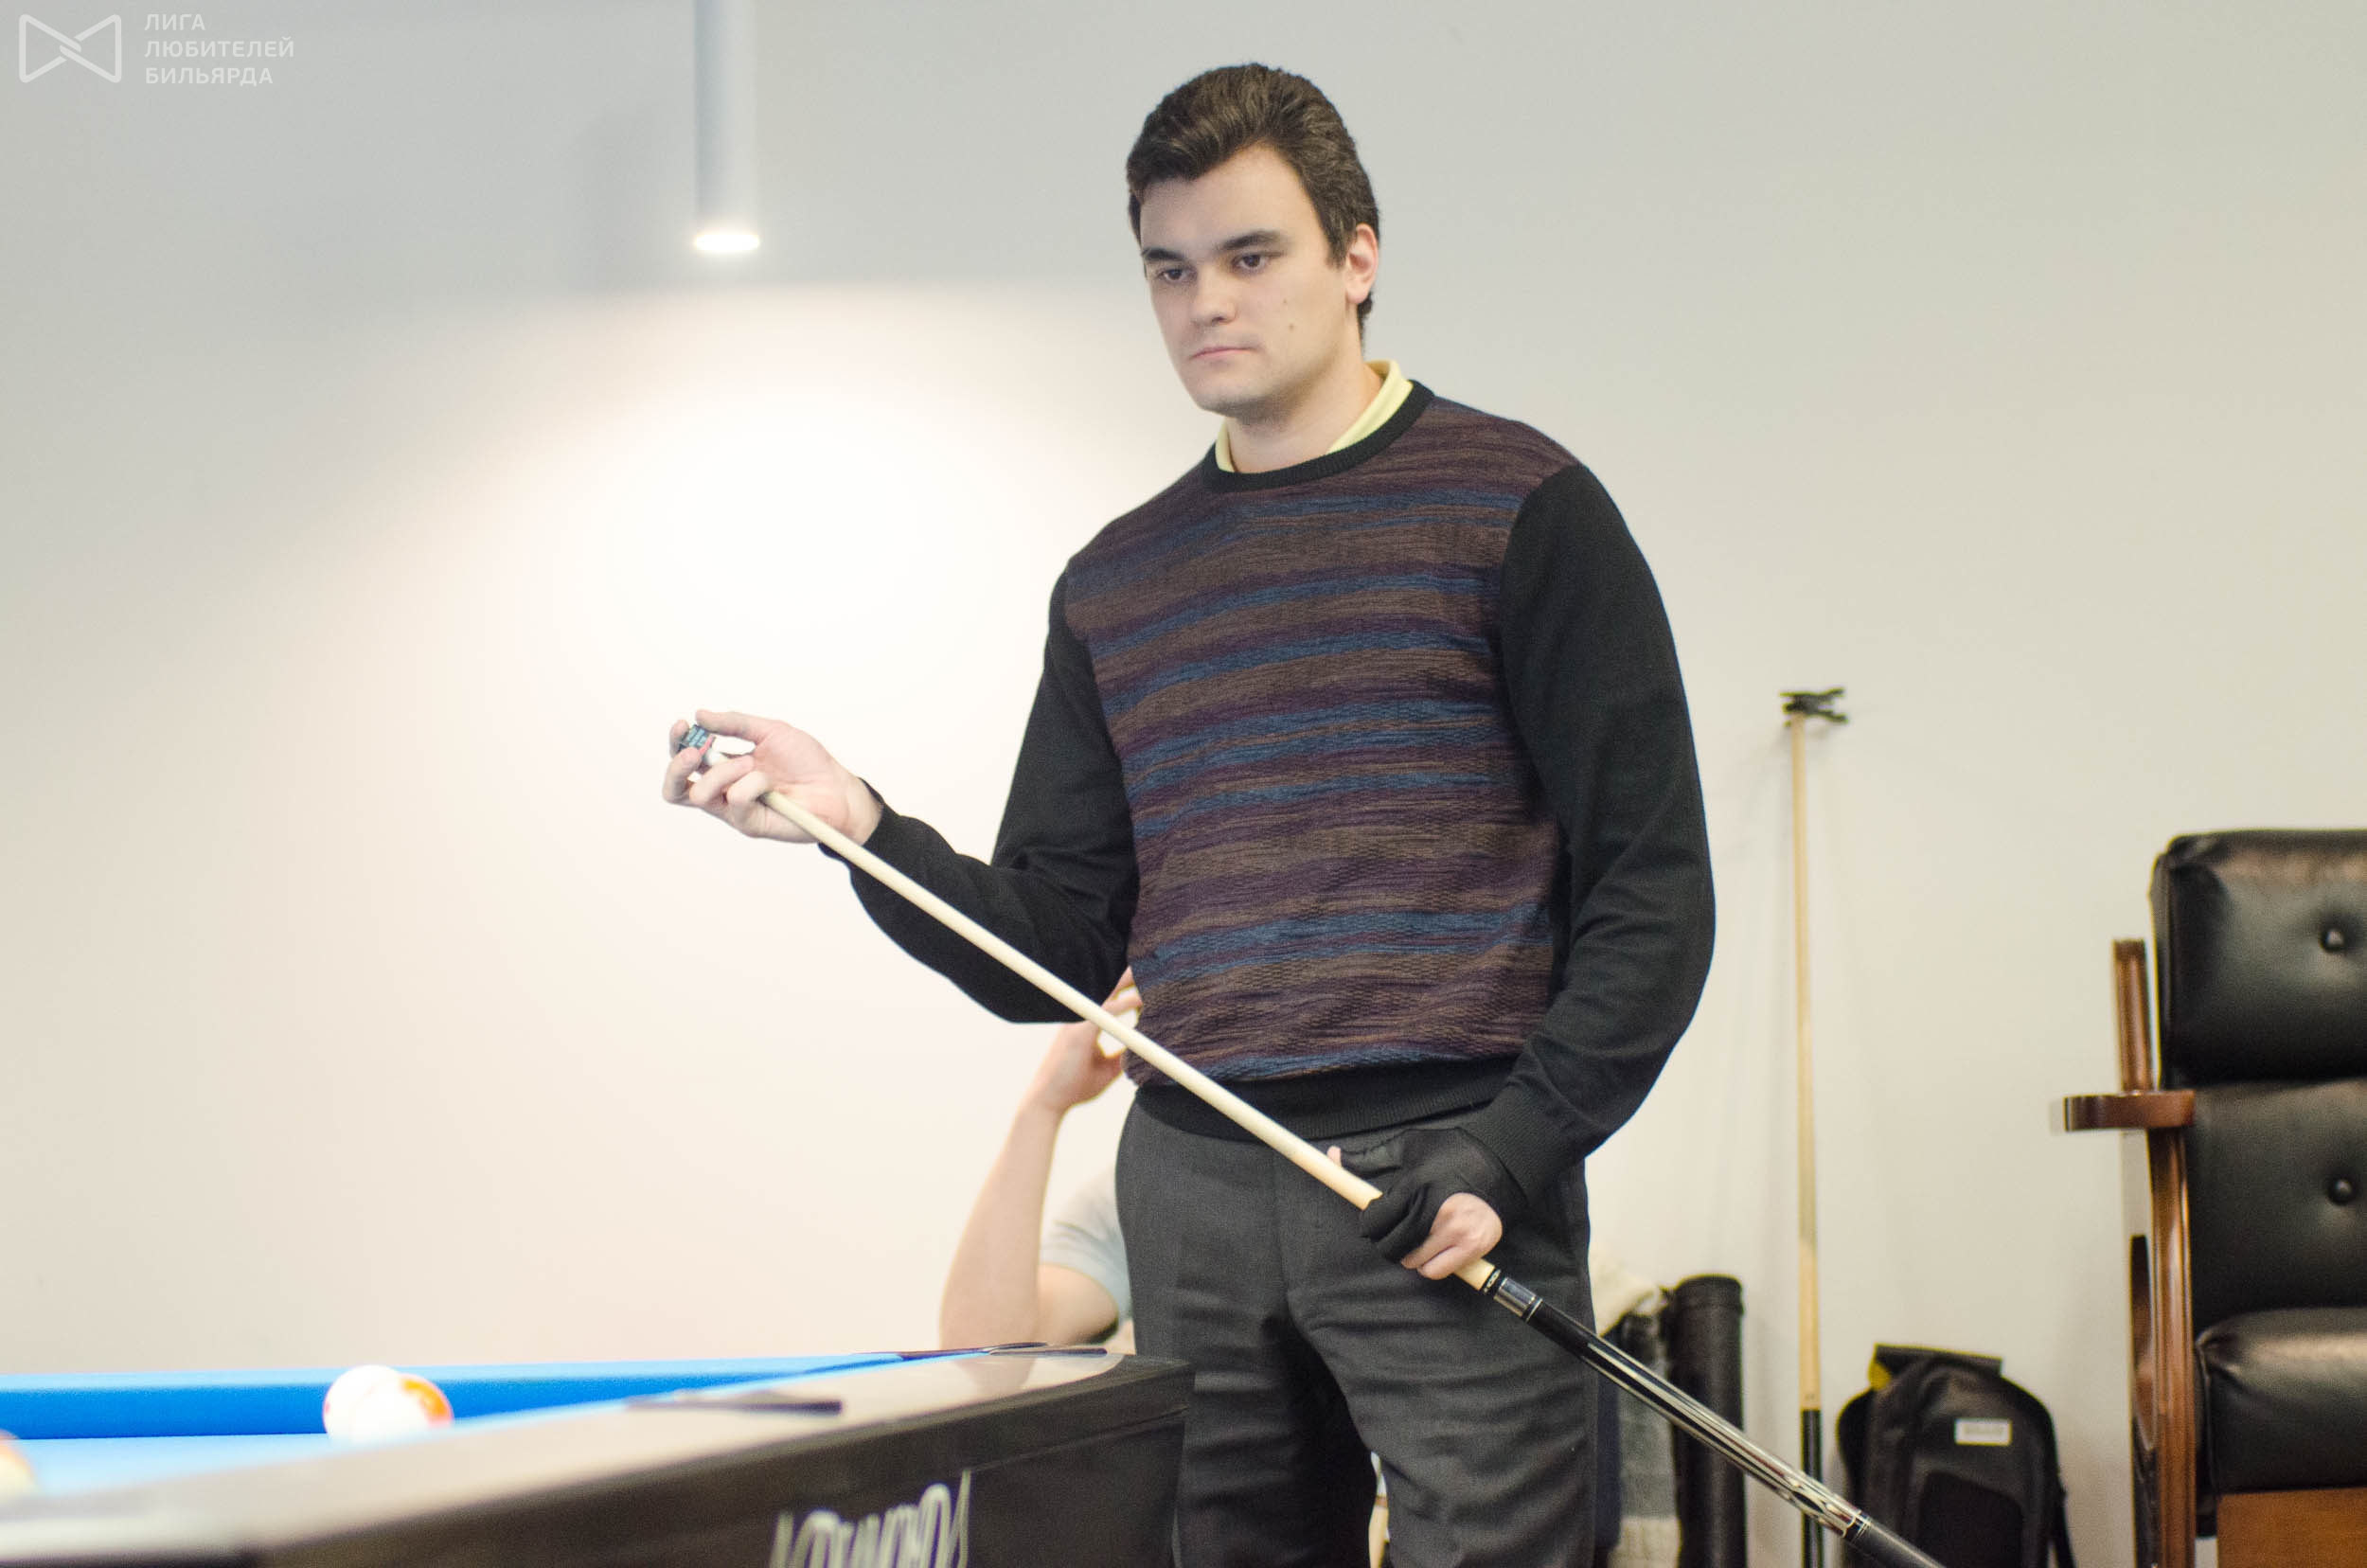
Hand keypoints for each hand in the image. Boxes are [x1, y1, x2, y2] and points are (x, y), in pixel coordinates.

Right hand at [661, 710, 882, 845]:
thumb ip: (735, 723)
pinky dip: (750, 785)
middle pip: (675, 787)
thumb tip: (700, 715)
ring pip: (699, 794)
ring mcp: (733, 809)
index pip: (685, 759)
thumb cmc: (806, 760)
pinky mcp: (748, 824)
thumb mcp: (770, 731)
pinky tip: (768, 783)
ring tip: (751, 764)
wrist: (835, 787)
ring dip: (723, 772)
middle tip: (695, 752)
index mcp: (724, 765)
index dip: (677, 742)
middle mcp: (723, 788)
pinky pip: (733, 801)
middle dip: (677, 766)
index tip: (683, 724)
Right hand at [1024, 971, 1137, 1114]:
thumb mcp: (1106, 1069)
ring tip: (1149, 971)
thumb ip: (1122, 1056)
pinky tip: (1140, 999)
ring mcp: (1079, 1023)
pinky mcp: (1079, 1033)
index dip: (1127, 988)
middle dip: (1128, 977)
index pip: (1110, 999)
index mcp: (1086, 1024)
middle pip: (1108, 989)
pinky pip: (1105, 1012)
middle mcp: (1081, 1018)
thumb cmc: (1073, 1086)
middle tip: (1150, 963)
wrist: (1048, 1101)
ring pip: (1108, 994)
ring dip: (1128, 982)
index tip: (1146, 979)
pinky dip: (1123, 1004)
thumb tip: (1144, 1052)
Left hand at [1355, 1126, 1521, 1280]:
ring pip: (1412, 1262)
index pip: (1375, 1221)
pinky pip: (1436, 1271)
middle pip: (1391, 1247)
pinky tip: (1432, 1248)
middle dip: (1385, 1241)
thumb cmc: (1453, 1151)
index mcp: (1413, 1187)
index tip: (1375, 1218)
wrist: (1503, 1160)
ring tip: (1414, 1237)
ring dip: (1407, 1254)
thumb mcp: (1408, 1146)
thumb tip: (1334, 1156)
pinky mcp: (1472, 1247)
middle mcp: (1432, 1213)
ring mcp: (1454, 1233)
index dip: (1369, 1222)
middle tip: (1393, 1231)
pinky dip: (1429, 1265)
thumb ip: (1369, 1158)